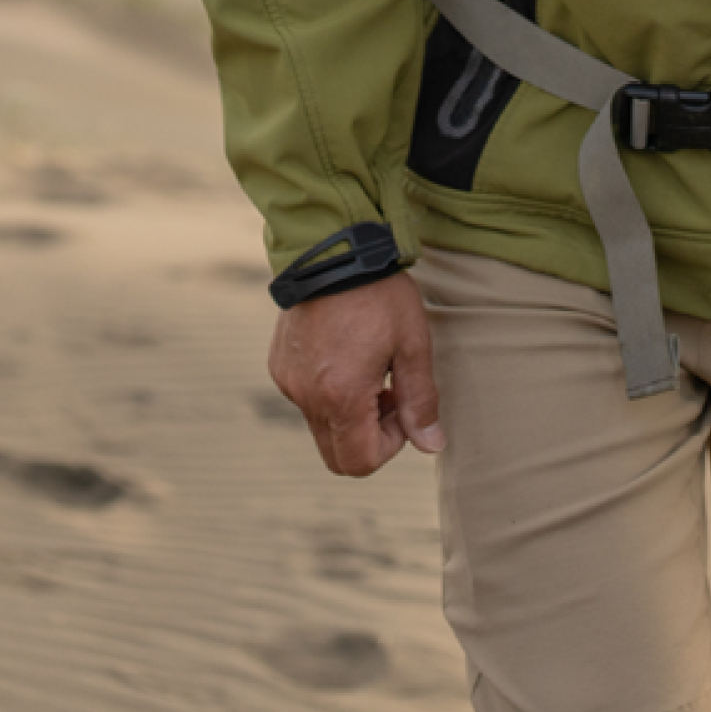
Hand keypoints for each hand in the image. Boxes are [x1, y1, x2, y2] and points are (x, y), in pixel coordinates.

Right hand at [267, 275, 445, 478]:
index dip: (390, 447)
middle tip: (388, 395)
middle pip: (337, 456)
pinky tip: (345, 353)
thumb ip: (421, 401)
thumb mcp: (412, 346)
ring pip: (321, 427)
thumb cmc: (378, 295)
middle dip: (368, 437)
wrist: (331, 249)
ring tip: (369, 367)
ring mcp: (288, 381)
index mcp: (341, 397)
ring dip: (349, 413)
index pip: (360, 462)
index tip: (402, 407)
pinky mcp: (279, 365)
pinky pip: (305, 399)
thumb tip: (431, 445)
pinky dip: (329, 392)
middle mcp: (307, 396)